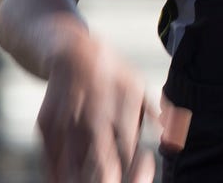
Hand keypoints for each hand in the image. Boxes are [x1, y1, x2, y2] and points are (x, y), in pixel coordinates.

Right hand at [38, 35, 158, 182]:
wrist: (72, 52)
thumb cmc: (112, 74)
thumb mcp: (140, 87)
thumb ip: (159, 115)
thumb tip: (175, 142)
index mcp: (120, 108)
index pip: (128, 153)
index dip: (137, 171)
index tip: (142, 164)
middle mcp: (93, 118)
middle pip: (101, 166)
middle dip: (110, 182)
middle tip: (115, 182)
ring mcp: (68, 124)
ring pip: (74, 169)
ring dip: (85, 182)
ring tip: (96, 182)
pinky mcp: (47, 127)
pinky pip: (52, 162)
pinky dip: (61, 177)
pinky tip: (70, 182)